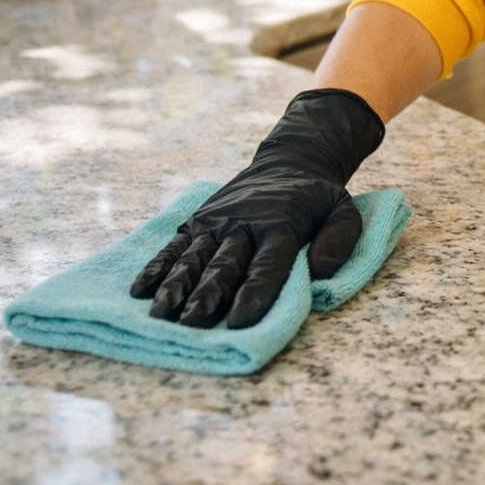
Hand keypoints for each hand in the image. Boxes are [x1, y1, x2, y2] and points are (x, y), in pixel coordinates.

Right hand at [130, 89, 384, 327]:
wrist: (288, 161)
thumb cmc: (316, 198)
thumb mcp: (343, 211)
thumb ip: (339, 240)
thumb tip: (321, 273)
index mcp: (281, 225)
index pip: (268, 264)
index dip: (254, 292)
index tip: (240, 320)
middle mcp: (243, 224)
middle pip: (224, 264)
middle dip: (208, 295)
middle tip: (194, 324)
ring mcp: (215, 222)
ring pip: (194, 257)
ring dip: (177, 286)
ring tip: (162, 314)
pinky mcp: (197, 222)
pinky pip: (174, 246)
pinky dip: (157, 267)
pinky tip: (140, 290)